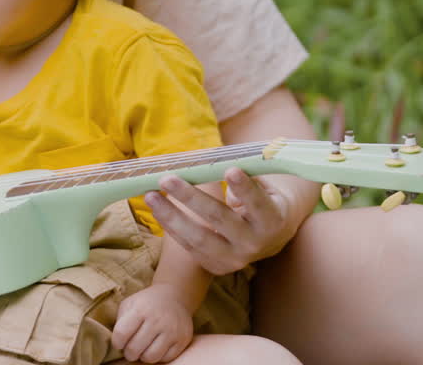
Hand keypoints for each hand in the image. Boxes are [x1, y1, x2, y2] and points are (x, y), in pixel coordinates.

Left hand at [111, 284, 192, 362]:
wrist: (174, 297)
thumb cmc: (146, 303)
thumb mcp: (129, 304)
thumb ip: (120, 321)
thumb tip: (117, 343)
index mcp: (140, 309)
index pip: (121, 334)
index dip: (117, 343)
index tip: (118, 343)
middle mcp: (157, 320)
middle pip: (135, 349)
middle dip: (128, 353)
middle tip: (129, 350)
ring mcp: (172, 330)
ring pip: (151, 357)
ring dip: (143, 357)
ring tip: (141, 350)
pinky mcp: (183, 339)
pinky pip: (166, 358)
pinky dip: (158, 357)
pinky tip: (154, 348)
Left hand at [144, 168, 295, 275]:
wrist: (268, 238)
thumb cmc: (261, 201)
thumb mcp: (262, 187)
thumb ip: (243, 175)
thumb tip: (212, 157)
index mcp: (272, 220)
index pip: (258, 203)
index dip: (245, 188)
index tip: (230, 170)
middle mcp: (255, 243)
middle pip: (220, 218)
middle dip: (191, 198)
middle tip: (167, 179)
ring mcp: (235, 258)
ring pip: (199, 237)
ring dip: (171, 215)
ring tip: (150, 195)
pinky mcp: (217, 266)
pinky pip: (189, 246)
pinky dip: (171, 226)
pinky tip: (156, 209)